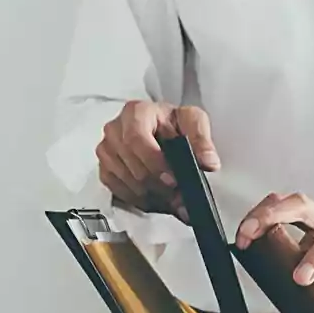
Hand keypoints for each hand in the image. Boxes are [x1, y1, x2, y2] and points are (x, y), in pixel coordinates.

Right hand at [96, 100, 220, 220]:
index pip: (137, 139)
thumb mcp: (193, 122)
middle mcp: (116, 129)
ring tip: (173, 200)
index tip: (173, 180)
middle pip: (131, 164)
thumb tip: (208, 162)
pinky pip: (117, 190)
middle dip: (158, 185)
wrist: (163, 130)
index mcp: (136, 112)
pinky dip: (139, 200)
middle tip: (180, 198)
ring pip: (125, 180)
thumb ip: (202, 140)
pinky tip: (157, 199)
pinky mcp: (105, 167)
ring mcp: (107, 148)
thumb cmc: (175, 123)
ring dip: (151, 195)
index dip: (154, 163)